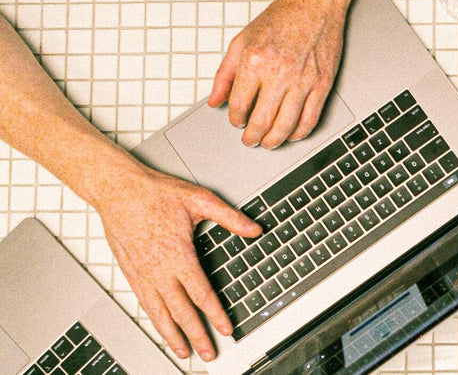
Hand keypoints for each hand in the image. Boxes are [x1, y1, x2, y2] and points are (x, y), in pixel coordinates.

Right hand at [96, 164, 261, 360]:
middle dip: (196, 335)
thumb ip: (230, 218)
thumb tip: (255, 229)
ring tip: (183, 351)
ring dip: (172, 334)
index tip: (226, 329)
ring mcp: (142, 273)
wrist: (118, 189)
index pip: (201, 294)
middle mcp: (158, 270)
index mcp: (178, 255)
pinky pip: (144, 302)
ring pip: (159, 312)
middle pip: (181, 311)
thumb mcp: (200, 200)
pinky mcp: (130, 271)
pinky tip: (161, 326)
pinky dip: (154, 319)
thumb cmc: (156, 193)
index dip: (215, 314)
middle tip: (208, 352)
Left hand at [209, 0, 343, 148]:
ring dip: (274, 140)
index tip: (237, 122)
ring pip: (286, 125)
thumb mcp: (242, 40)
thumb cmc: (281, 19)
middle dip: (252, 137)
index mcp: (255, 61)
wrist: (315, 5)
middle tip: (250, 140)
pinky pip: (310, 118)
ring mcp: (303, 80)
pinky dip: (299, 133)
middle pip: (261, 121)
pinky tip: (292, 134)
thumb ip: (225, 74)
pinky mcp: (322, 84)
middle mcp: (279, 72)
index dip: (235, 119)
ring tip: (268, 142)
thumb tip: (215, 101)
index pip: (239, 104)